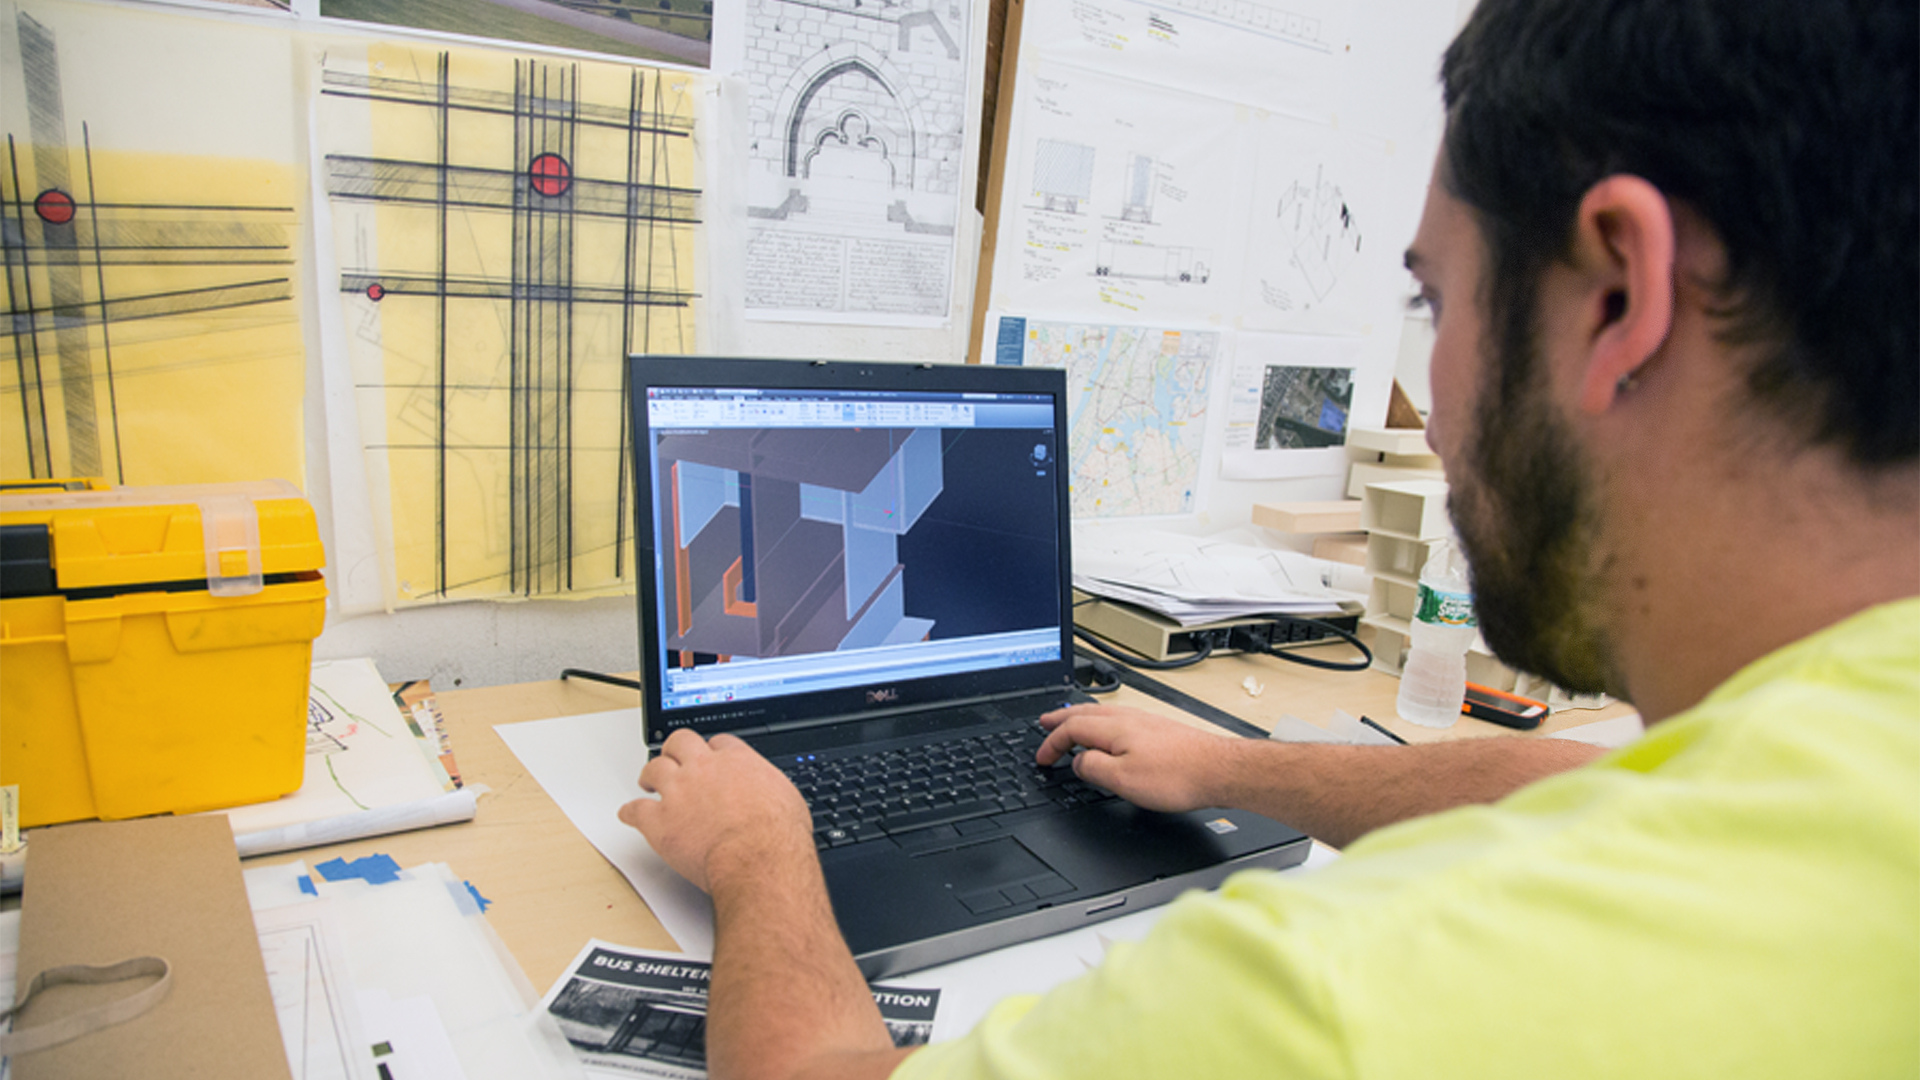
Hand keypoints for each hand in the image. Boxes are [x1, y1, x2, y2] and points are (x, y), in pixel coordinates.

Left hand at [618, 729, 813, 892]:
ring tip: (647, 780)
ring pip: (654, 768)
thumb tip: (773, 798)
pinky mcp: (659, 821)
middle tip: (673, 755)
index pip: (718, 742)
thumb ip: (769, 790)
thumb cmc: (777, 836)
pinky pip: (636, 810)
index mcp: (736, 761)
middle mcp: (704, 769)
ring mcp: (678, 792)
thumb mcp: (786, 800)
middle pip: (681, 742)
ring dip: (649, 774)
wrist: (758, 859)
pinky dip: (630, 812)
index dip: (711, 750)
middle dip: (674, 748)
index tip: (710, 757)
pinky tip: (628, 814)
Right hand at [1036, 704, 1230, 812]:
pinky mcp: (1159, 730)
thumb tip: (1078, 762)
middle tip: (1044, 722)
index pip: (1071, 729)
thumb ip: (1093, 769)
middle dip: (1060, 719)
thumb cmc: (1179, 775)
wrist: (1220, 770)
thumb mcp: (1123, 780)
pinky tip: (1109, 734)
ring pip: (1102, 714)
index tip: (1042, 758)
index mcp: (1114, 728)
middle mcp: (1129, 718)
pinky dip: (1101, 724)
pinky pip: (1119, 720)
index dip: (1051, 743)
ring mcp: (1146, 721)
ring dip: (1080, 719)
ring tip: (1070, 724)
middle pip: (1084, 713)